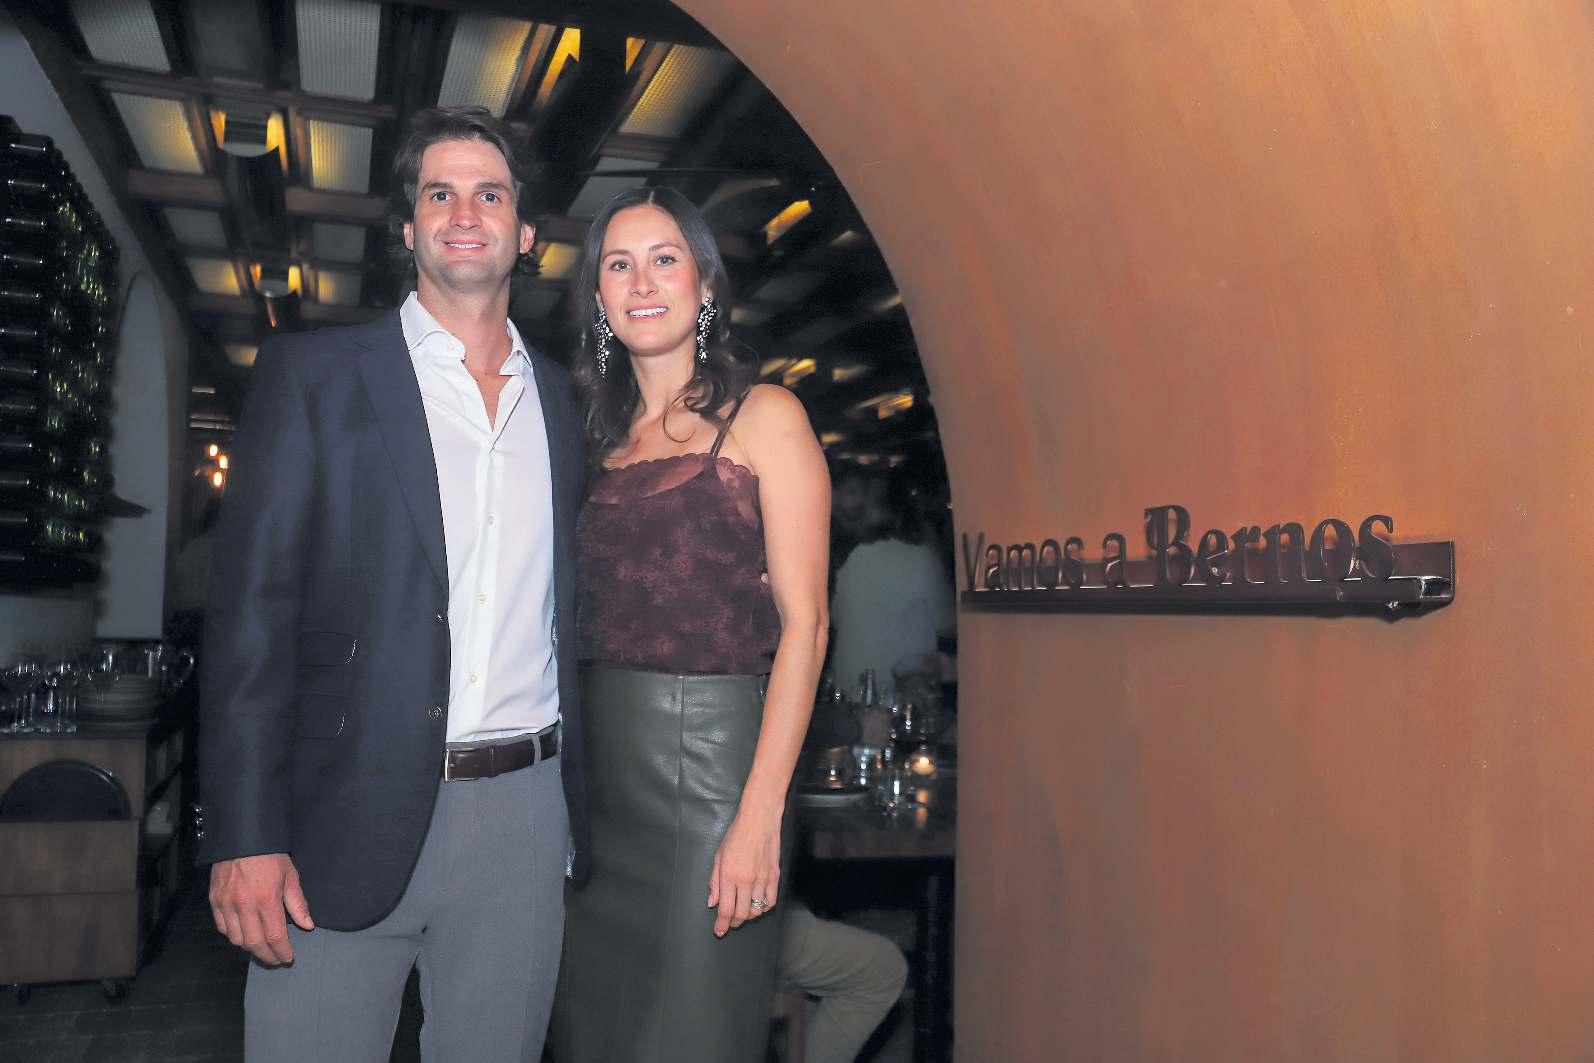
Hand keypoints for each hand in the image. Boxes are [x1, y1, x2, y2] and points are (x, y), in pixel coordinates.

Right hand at [209, 853, 314, 964]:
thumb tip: (307, 925)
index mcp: (266, 900)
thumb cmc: (270, 855)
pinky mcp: (214, 900)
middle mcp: (244, 905)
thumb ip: (298, 903)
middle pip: (254, 943)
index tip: (288, 958)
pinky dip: (233, 936)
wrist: (241, 837)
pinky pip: (222, 927)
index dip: (282, 951)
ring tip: (261, 948)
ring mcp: (226, 904)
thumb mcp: (290, 875)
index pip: (274, 936)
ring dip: (250, 948)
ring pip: (236, 939)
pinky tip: (243, 935)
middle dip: (267, 956)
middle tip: (276, 959)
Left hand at [707, 810, 781, 936]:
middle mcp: (746, 881)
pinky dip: (764, 908)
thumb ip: (715, 882)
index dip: (721, 924)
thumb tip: (712, 902)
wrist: (759, 820)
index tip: (719, 931)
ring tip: (743, 912)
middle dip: (733, 922)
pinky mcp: (775, 876)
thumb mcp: (718, 857)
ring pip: (757, 910)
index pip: (726, 909)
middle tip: (729, 922)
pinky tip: (758, 905)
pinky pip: (771, 901)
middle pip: (741, 914)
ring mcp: (763, 880)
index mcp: (729, 876)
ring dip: (748, 916)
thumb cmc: (736, 835)